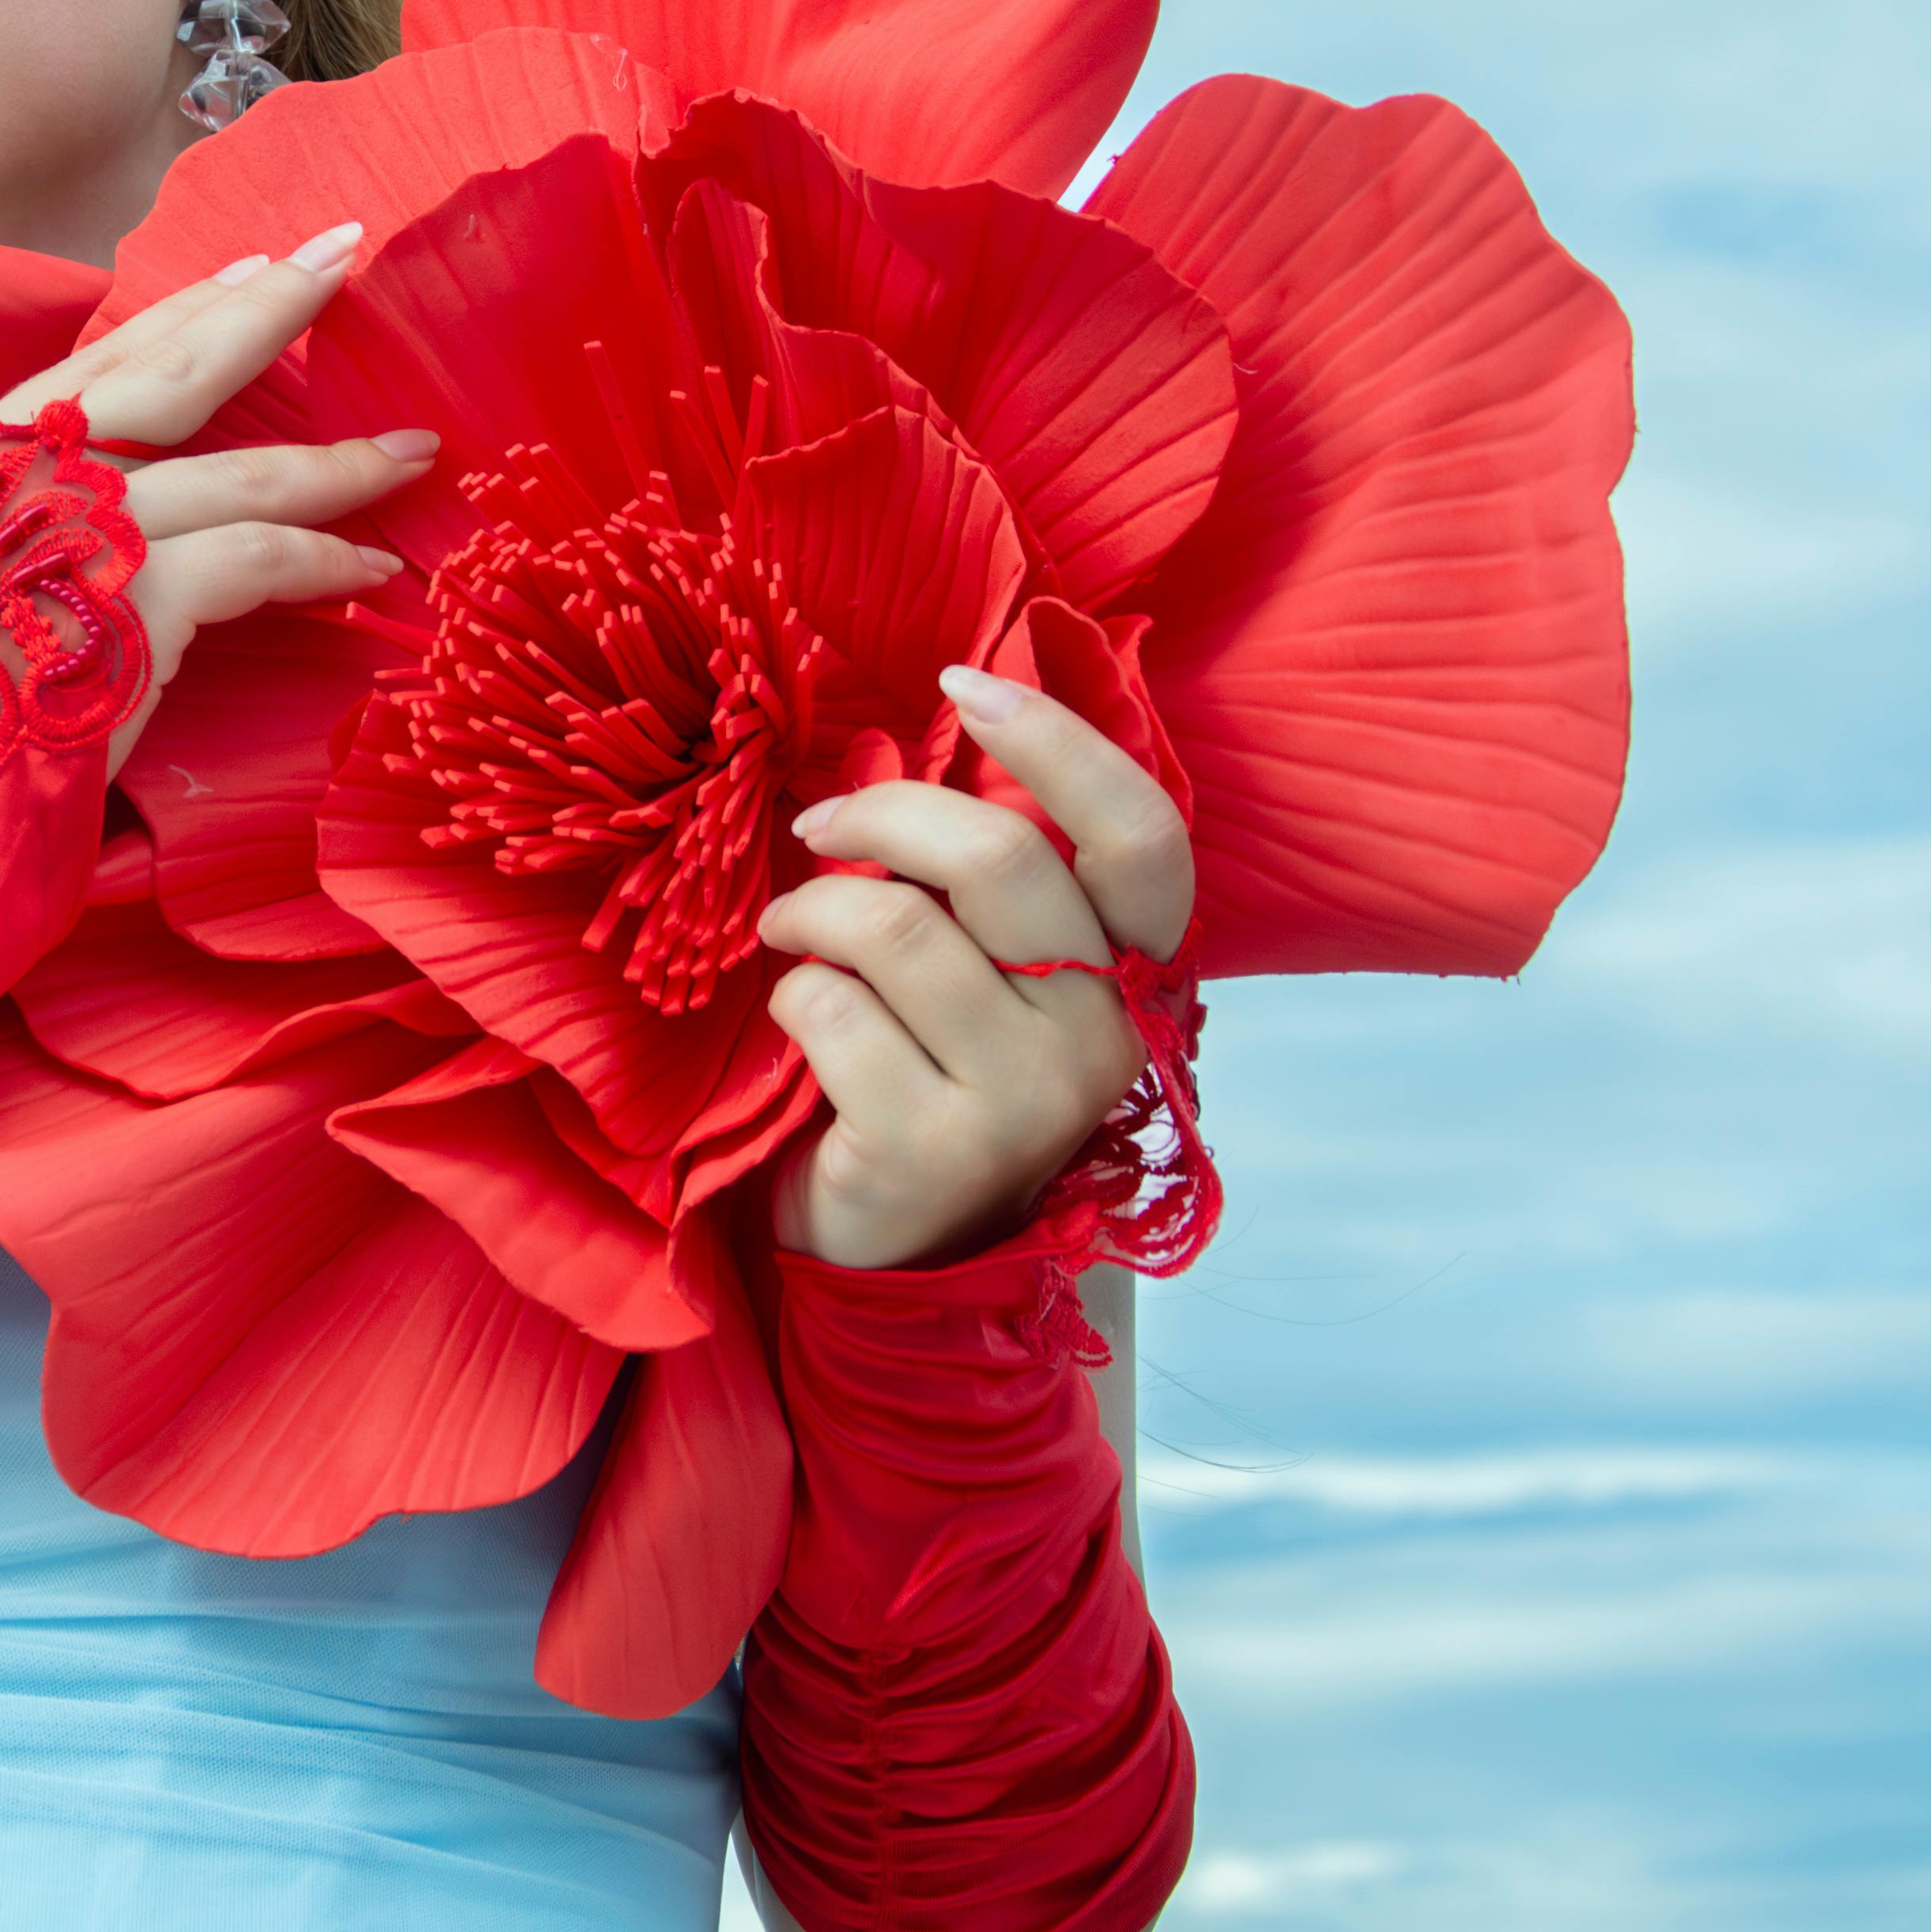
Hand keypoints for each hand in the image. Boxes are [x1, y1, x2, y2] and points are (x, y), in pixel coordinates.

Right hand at [0, 219, 430, 781]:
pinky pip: (259, 560)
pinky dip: (323, 560)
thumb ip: (30, 522)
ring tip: (410, 454)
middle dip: (271, 307)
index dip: (188, 307)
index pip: (100, 360)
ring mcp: (70, 528)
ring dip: (339, 466)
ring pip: (239, 473)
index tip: (260, 266)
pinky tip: (370, 567)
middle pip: (171, 372)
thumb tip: (132, 496)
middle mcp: (14, 471)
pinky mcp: (128, 595)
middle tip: (345, 252)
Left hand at [757, 666, 1197, 1271]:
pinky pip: (832, 1011)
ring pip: (897, 930)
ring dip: (813, 913)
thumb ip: (979, 884)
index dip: (1061, 745)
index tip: (963, 684)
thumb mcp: (982, 975)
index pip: (1142, 837)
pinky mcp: (936, 1150)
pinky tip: (799, 1021)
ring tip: (789, 929)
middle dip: (881, 818)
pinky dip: (792, 994)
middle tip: (816, 828)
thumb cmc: (928, 1073)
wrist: (892, 1247)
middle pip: (999, 859)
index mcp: (1131, 977)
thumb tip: (914, 743)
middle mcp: (1102, 1039)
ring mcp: (1027, 1104)